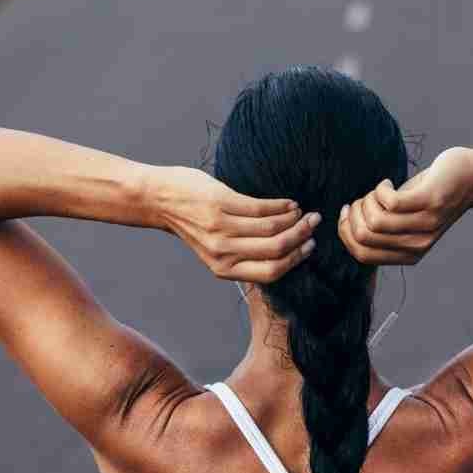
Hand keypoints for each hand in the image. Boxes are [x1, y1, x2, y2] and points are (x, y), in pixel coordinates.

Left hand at [149, 166, 319, 282]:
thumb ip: (241, 255)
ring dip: (294, 218)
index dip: (295, 260)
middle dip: (301, 237)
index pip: (271, 273)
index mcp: (223, 269)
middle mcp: (224, 253)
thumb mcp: (214, 250)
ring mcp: (222, 229)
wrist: (157, 200)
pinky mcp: (222, 205)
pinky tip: (288, 202)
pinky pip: (262, 208)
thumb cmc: (190, 223)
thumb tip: (281, 251)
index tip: (309, 247)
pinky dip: (281, 204)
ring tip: (302, 211)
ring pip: (273, 228)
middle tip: (314, 224)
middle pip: (277, 250)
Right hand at [338, 146, 472, 265]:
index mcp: (409, 255)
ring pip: (374, 221)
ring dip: (367, 200)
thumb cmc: (432, 195)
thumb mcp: (407, 220)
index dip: (345, 232)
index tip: (346, 211)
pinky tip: (388, 183)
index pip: (362, 255)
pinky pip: (390, 202)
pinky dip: (381, 189)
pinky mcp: (429, 202)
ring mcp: (425, 225)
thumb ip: (384, 230)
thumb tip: (347, 229)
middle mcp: (417, 245)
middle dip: (353, 214)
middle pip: (364, 237)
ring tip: (378, 191)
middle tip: (364, 198)